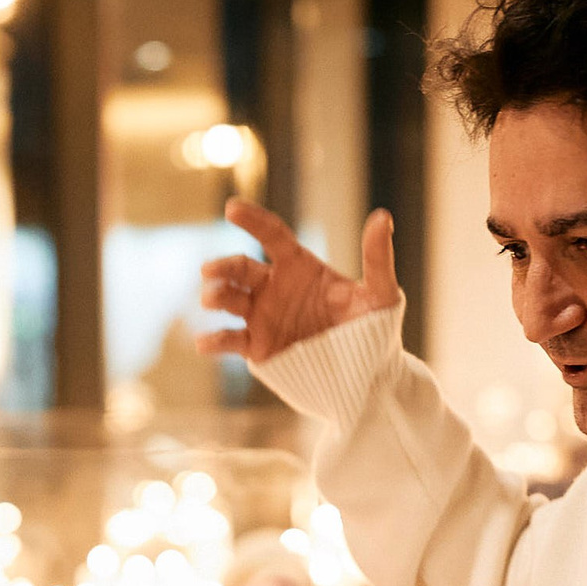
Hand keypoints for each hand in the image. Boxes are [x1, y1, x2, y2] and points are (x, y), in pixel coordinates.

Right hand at [197, 201, 400, 363]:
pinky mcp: (258, 348)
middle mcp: (275, 287)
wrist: (365, 377)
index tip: (232, 208)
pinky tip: (204, 342)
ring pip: (229, 299)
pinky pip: (230, 341)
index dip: (251, 220)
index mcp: (300, 267)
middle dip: (222, 267)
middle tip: (210, 271)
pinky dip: (213, 340)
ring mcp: (263, 317)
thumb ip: (377, 258)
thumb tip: (382, 217)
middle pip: (241, 268)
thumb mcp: (380, 294)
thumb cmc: (375, 330)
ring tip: (211, 299)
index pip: (271, 235)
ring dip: (215, 296)